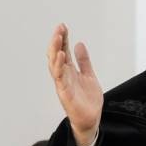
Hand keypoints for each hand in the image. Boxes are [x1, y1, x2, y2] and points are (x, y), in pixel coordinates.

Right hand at [47, 23, 102, 145]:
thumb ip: (84, 61)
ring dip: (55, 50)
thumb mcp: (89, 75)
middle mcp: (64, 75)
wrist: (91, 119)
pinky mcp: (64, 92)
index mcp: (69, 71)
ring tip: (58, 37)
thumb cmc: (88, 99)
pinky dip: (58, 65)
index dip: (63, 39)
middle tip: (60, 28)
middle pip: (56, 55)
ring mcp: (62, 83)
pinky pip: (59, 77)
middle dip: (57, 41)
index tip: (63, 26)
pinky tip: (60, 55)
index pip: (64, 51)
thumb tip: (79, 44)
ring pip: (55, 64)